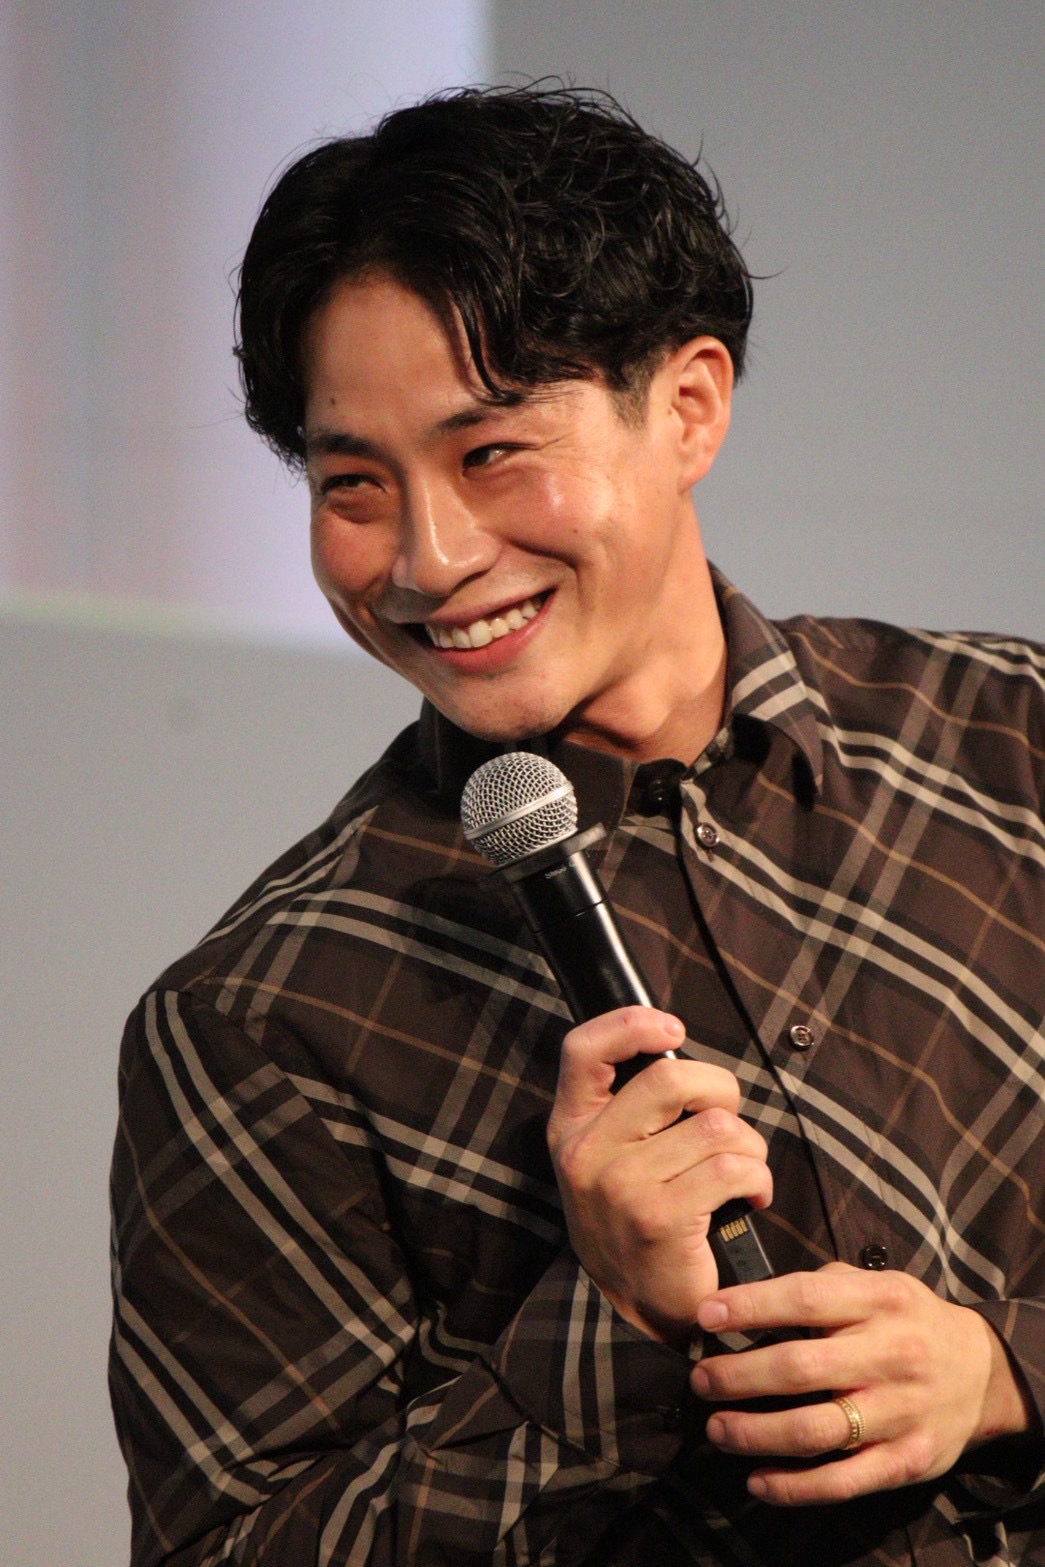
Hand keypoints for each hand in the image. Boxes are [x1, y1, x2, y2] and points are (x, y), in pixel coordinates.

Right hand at [546, 1007, 772, 1343]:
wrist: (638, 1311)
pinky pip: (732, 1167)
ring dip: (748, 1147)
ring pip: (714, 1126)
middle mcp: (586, 1153)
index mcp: (571, 1127)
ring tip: (741, 1173)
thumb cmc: (639, 1219)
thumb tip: (677, 1045)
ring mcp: (620, 1186)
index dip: (630, 1023)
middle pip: (670, 1077)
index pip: (583, 1050)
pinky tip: (751, 1198)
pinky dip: (758, 1179)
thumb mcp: (612, 1156)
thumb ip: (632, 1105)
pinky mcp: (659, 1219)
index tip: (672, 1028)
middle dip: (721, 1091)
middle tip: (726, 1123)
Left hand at [690, 1262, 1033, 1504]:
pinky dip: (794, 1487)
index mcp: (880, 1301)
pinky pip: (842, 1481)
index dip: (750, 1306)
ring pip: (814, 1430)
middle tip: (700, 1380)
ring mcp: (899, 1413)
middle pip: (800, 1368)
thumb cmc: (908, 1321)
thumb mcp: (877, 1285)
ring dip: (755, 1433)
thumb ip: (823, 1288)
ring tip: (717, 1428)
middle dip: (738, 1376)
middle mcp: (891, 1355)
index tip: (705, 1315)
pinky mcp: (906, 1462)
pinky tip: (757, 1480)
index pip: (805, 1299)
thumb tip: (747, 1299)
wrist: (983, 1374)